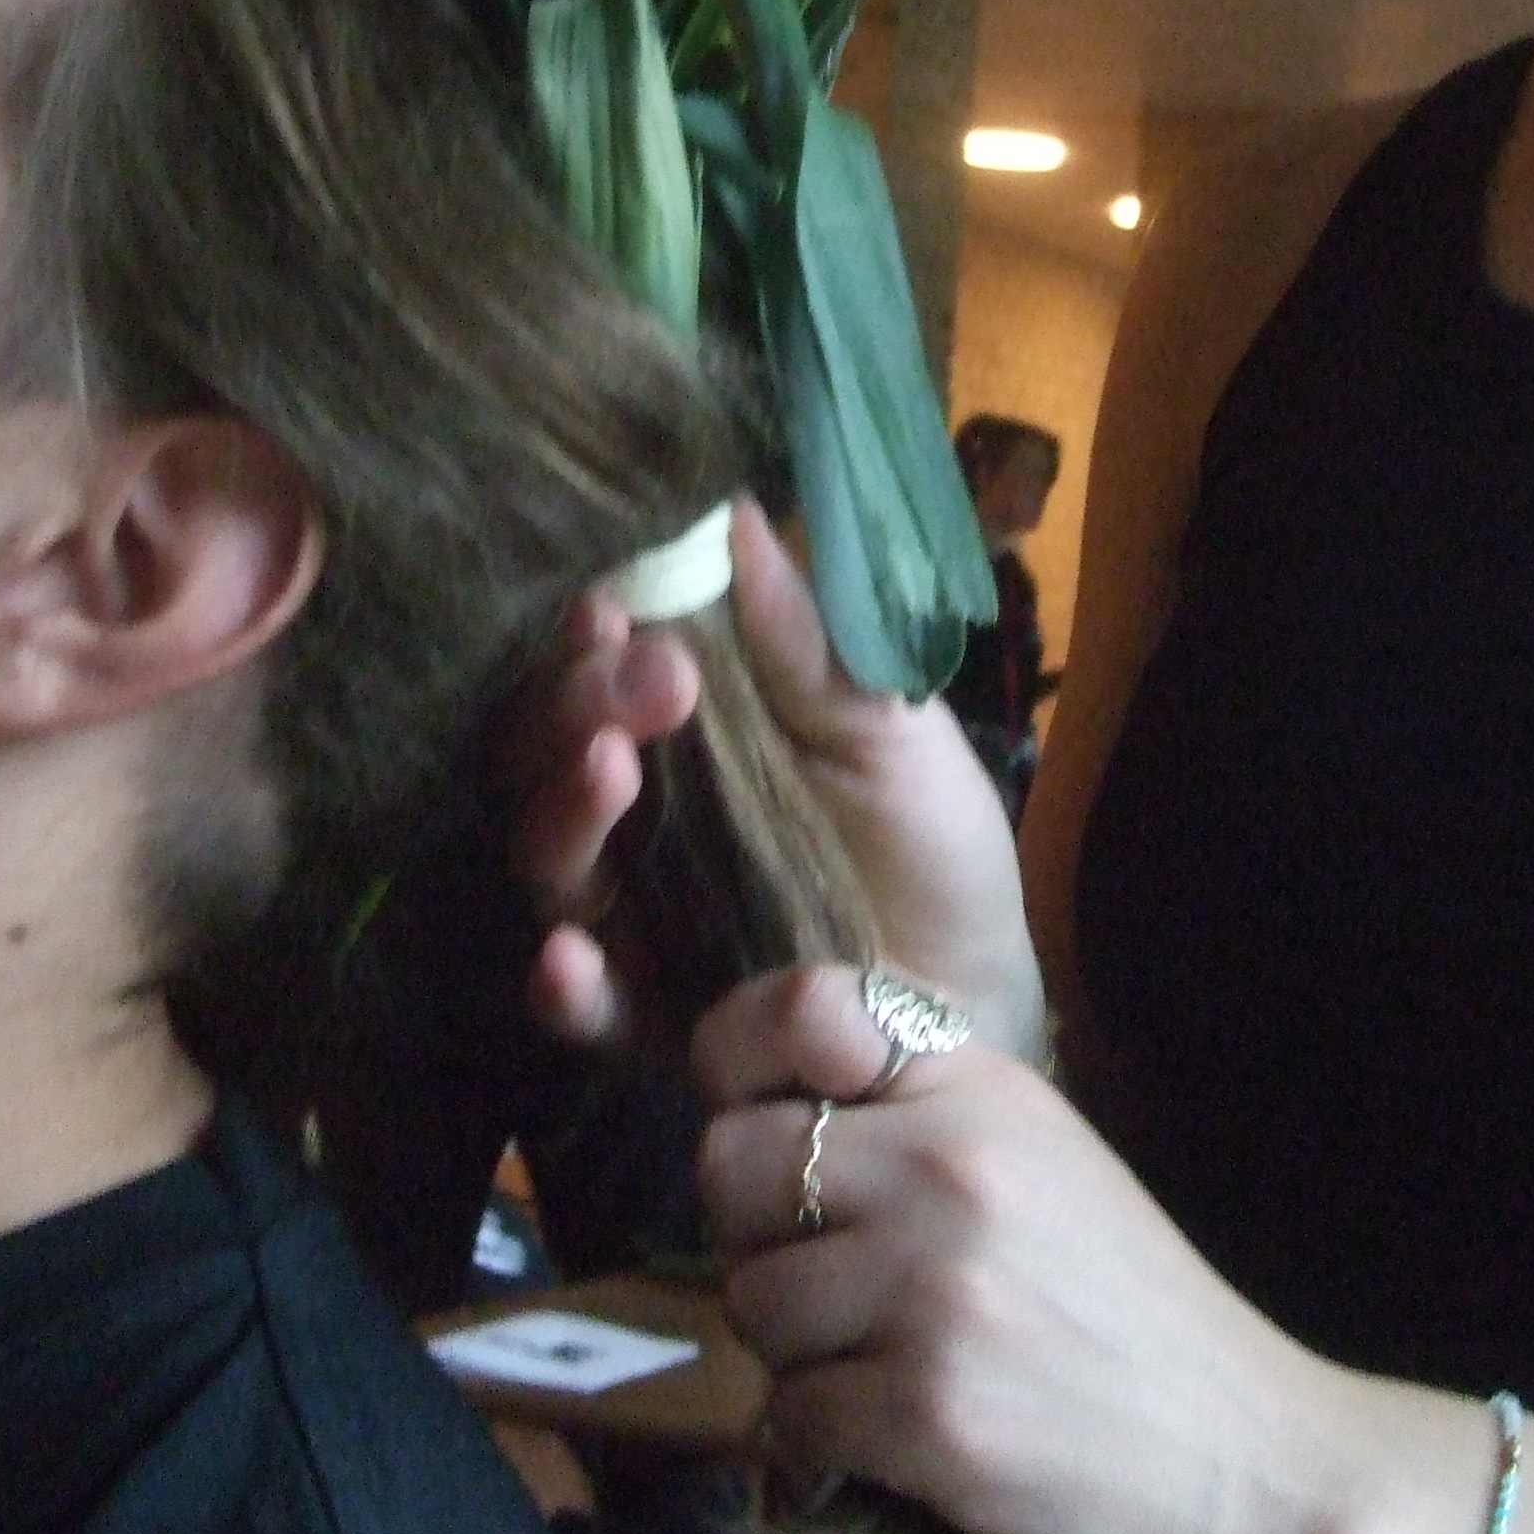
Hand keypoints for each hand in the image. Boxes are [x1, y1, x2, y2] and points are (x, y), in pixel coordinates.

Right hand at [505, 505, 1044, 1057]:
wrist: (982, 996)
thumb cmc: (933, 846)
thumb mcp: (886, 731)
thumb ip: (806, 643)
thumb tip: (735, 514)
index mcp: (689, 732)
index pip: (602, 667)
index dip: (594, 632)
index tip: (614, 605)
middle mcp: (638, 815)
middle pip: (552, 750)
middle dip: (580, 703)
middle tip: (650, 680)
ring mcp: (633, 918)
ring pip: (551, 861)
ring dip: (564, 812)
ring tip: (611, 769)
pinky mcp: (650, 1019)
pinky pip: (583, 1008)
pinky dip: (564, 985)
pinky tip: (568, 956)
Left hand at [691, 962, 1405, 1533]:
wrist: (1254, 1466)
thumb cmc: (1135, 1319)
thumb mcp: (1045, 1161)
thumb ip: (919, 1117)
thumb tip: (755, 1116)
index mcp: (982, 1089)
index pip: (803, 1010)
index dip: (745, 1064)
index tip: (767, 1122)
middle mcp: (951, 1166)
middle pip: (731, 1166)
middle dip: (758, 1236)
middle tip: (833, 1285)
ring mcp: (936, 1288)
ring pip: (750, 1302)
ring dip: (798, 1353)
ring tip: (890, 1368)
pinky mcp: (925, 1412)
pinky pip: (787, 1415)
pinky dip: (826, 1445)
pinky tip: (903, 1440)